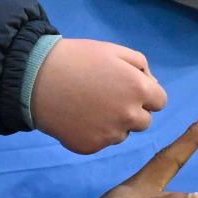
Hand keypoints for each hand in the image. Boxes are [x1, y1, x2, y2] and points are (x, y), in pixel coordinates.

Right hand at [29, 38, 167, 153]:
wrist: (36, 78)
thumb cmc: (77, 59)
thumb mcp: (114, 51)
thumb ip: (141, 67)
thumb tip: (152, 85)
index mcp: (138, 89)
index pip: (160, 102)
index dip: (146, 95)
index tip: (128, 89)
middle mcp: (129, 116)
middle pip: (144, 122)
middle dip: (132, 111)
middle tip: (107, 97)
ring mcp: (109, 135)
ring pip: (122, 134)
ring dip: (114, 123)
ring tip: (89, 106)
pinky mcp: (91, 147)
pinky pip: (101, 142)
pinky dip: (93, 133)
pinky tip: (78, 117)